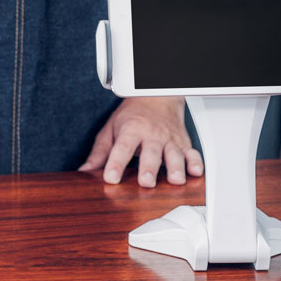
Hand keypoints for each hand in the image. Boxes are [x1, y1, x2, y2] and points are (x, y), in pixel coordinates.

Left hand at [79, 97, 202, 187]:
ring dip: (175, 167)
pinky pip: (192, 153)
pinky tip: (195, 172)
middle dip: (149, 168)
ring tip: (175, 180)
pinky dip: (195, 162)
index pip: (122, 147)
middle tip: (146, 182)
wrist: (156, 97)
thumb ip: (100, 152)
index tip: (111, 178)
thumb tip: (84, 171)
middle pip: (151, 152)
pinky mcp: (183, 144)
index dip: (116, 163)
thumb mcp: (110, 129)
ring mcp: (169, 139)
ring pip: (174, 154)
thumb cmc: (132, 116)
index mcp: (131, 130)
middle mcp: (152, 134)